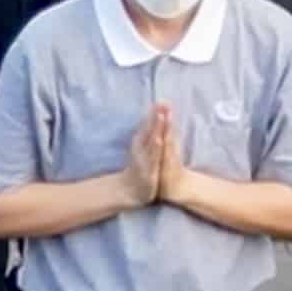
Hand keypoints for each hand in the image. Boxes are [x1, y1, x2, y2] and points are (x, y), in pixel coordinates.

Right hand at [121, 97, 181, 213]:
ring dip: (156, 128)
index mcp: (141, 142)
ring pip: (152, 140)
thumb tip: (152, 119)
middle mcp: (141, 148)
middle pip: (151, 129)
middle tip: (162, 103)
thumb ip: (147, 135)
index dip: (155, 112)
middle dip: (156, 116)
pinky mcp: (148, 169)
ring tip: (161, 116)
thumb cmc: (139, 167)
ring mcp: (144, 158)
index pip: (149, 125)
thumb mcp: (142, 149)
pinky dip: (155, 148)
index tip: (162, 100)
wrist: (129, 190)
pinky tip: (159, 140)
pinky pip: (153, 157)